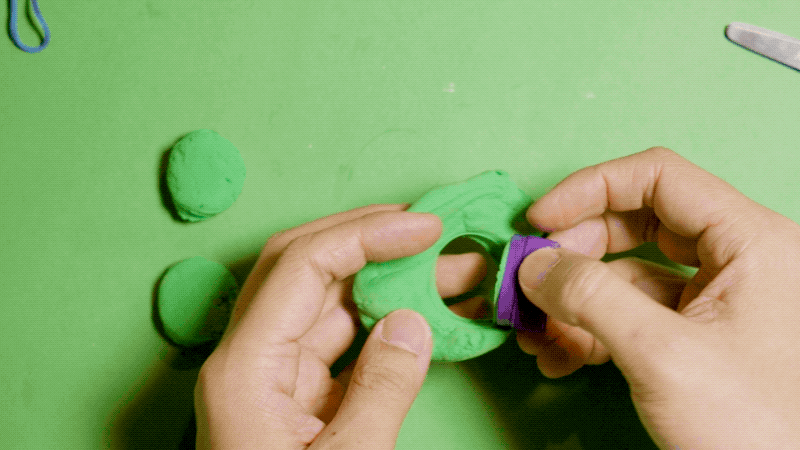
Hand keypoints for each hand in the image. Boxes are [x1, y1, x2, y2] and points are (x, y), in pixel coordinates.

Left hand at [194, 203, 489, 448]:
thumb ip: (381, 388)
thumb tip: (412, 322)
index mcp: (244, 368)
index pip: (300, 266)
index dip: (365, 234)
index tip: (423, 225)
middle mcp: (249, 358)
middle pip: (304, 269)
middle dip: (371, 241)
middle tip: (434, 230)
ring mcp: (270, 375)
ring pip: (325, 302)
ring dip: (385, 279)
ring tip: (445, 267)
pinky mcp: (293, 395)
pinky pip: (337, 340)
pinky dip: (380, 321)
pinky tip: (422, 312)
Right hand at [516, 147, 799, 448]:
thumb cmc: (757, 429)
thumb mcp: (663, 355)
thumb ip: (591, 297)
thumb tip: (534, 266)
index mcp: (751, 241)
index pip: (658, 178)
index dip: (589, 189)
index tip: (539, 219)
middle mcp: (737, 259)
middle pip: (636, 222)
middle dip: (575, 251)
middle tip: (532, 279)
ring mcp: (718, 298)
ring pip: (629, 272)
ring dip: (575, 298)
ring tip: (536, 330)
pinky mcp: (699, 333)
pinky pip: (634, 312)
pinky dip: (592, 327)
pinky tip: (561, 352)